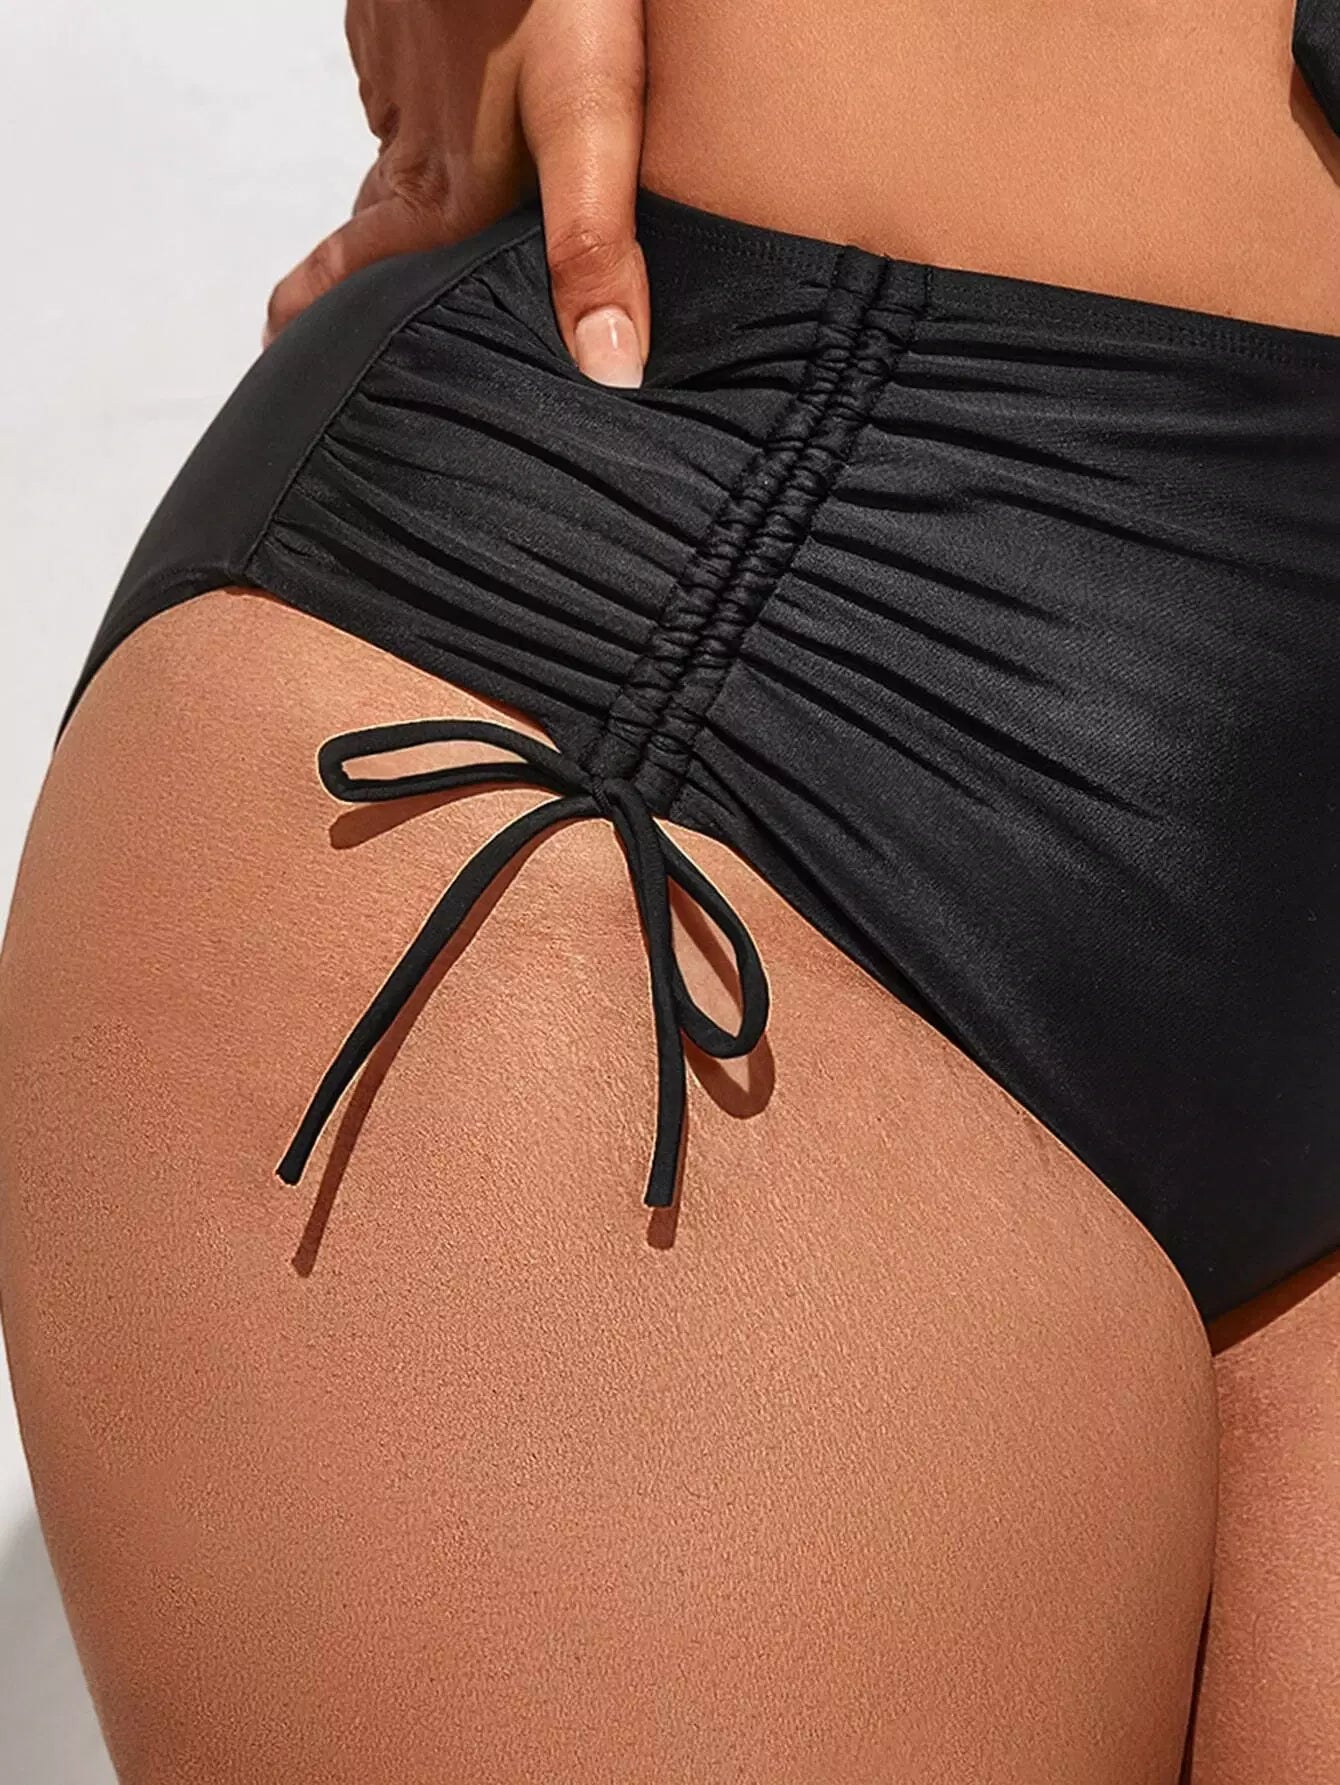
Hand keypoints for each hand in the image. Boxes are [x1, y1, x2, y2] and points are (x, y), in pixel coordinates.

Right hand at [264, 0, 649, 386]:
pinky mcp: (403, 8)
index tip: (276, 351)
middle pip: (374, 219)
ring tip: (427, 215)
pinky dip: (424, 108)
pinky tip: (456, 103)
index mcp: (440, 186)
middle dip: (367, 266)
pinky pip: (407, 79)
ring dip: (406, 184)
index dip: (316, 314)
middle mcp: (406, 134)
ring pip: (397, 147)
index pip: (354, 270)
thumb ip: (593, 245)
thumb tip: (607, 368)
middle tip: (351, 302)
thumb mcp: (588, 122)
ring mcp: (396, 63)